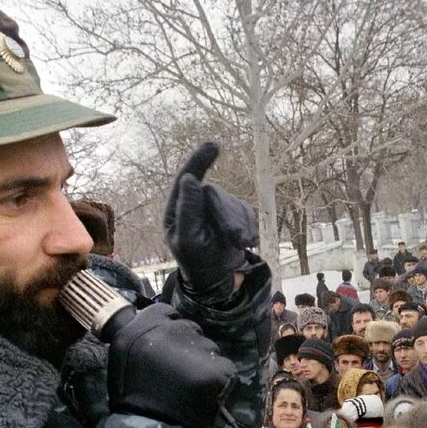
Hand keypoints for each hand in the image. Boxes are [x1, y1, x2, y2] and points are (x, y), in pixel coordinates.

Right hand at [106, 303, 235, 427]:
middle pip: (191, 329)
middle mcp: (171, 329)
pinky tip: (203, 398)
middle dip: (189, 347)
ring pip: (209, 349)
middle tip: (179, 374)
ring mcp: (198, 346)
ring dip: (204, 365)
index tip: (168, 346)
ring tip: (190, 389)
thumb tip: (155, 332)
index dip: (170, 328)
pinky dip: (218, 382)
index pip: (166, 312)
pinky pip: (223, 369)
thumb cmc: (131, 402)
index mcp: (142, 326)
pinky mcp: (219, 367)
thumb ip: (139, 340)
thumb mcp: (122, 361)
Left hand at [163, 142, 258, 301]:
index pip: (186, 179)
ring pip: (233, 202)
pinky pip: (246, 210)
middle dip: (228, 217)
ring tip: (241, 244)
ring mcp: (214, 209)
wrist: (220, 281)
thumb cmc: (199, 263)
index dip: (199, 160)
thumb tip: (190, 179)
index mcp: (177, 209)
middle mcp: (195, 205)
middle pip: (216, 194)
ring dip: (240, 224)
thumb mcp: (189, 240)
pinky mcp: (233, 214)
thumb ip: (188, 209)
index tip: (214, 146)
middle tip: (238, 240)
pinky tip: (246, 241)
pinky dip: (249, 225)